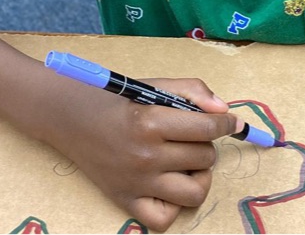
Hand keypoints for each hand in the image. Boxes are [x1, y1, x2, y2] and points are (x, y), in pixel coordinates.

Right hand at [42, 75, 239, 231]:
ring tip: (188, 162)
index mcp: (151, 121)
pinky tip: (170, 184)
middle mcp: (145, 155)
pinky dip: (174, 205)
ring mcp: (136, 182)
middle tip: (191, 136)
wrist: (73, 118)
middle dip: (205, 143)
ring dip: (199, 175)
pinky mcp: (125, 201)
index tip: (232, 122)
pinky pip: (165, 219)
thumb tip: (224, 111)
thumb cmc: (118, 99)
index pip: (207, 129)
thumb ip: (193, 91)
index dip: (226, 124)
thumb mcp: (156, 86)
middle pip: (203, 157)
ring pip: (194, 192)